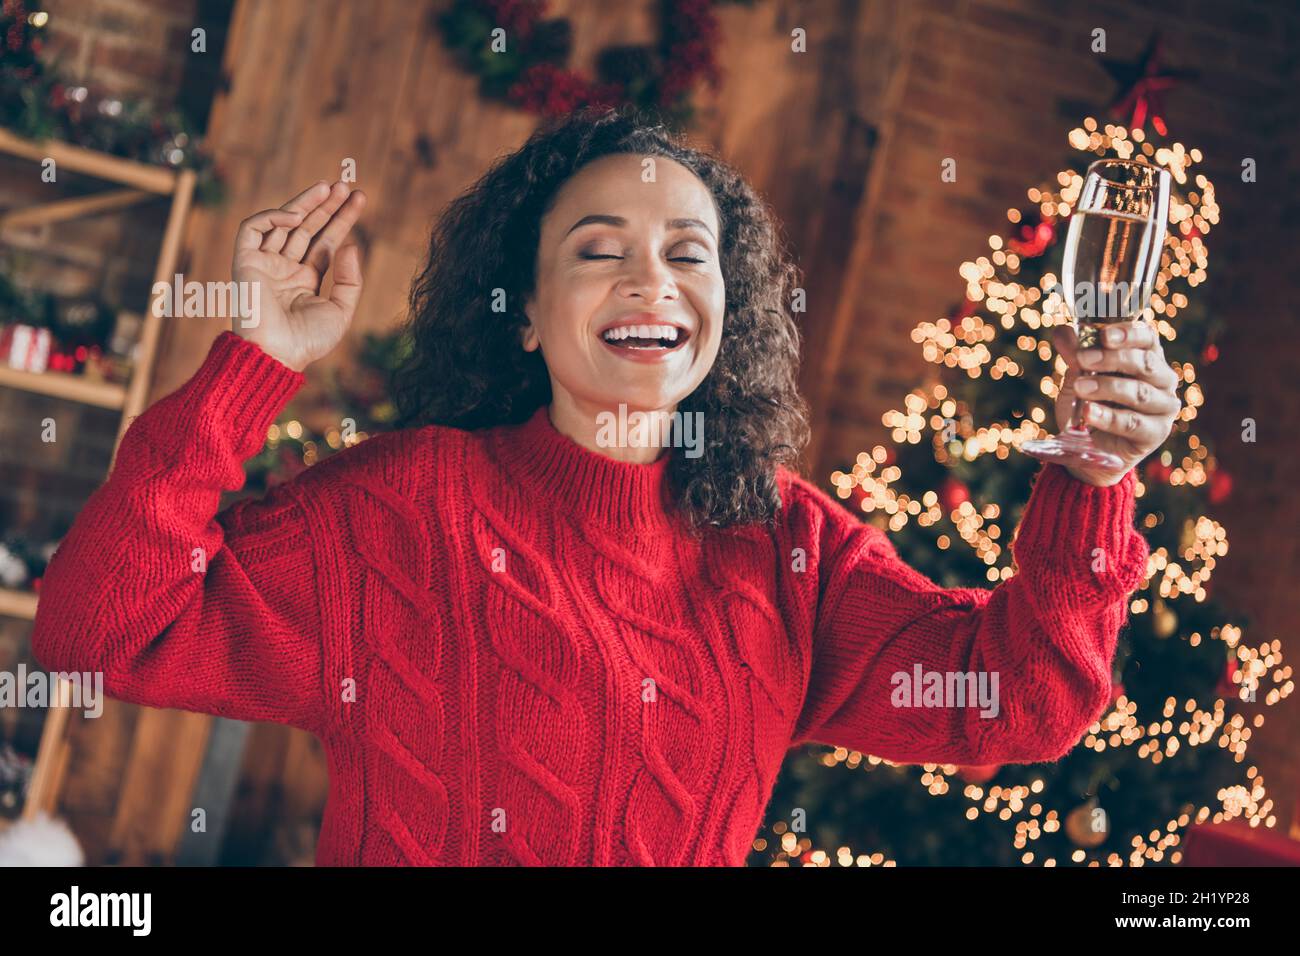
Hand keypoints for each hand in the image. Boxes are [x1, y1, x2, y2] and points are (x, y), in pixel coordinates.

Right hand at [231, 180, 366, 371]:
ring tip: (329, 188)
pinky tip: (297, 216)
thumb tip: (350, 245)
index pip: (325, 241)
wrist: (276, 355)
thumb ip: (349, 279)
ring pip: (284, 223)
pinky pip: (253, 229)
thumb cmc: (308, 341)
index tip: (358, 199)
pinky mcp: (245, 261)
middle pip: (307, 227)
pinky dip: (273, 217)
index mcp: (306, 279)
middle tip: (345, 186)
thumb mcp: (340, 310)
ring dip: (305, 203)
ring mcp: (265, 263)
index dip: (341, 220)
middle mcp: (285, 268)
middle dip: (325, 206)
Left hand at [1050, 320, 1181, 486]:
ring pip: (1139, 393)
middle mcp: (1162, 379)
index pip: (1147, 338)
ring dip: (1107, 387)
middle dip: (1112, 359)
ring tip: (1081, 387)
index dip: (1128, 334)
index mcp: (1147, 357)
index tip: (1103, 335)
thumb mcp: (1078, 377)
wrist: (1087, 447)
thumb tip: (1062, 331)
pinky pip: (1132, 422)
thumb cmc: (1089, 404)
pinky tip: (1088, 412)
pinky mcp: (1156, 433)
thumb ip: (1075, 356)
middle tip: (1083, 359)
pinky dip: (1108, 417)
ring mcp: (1163, 407)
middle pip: (1145, 363)